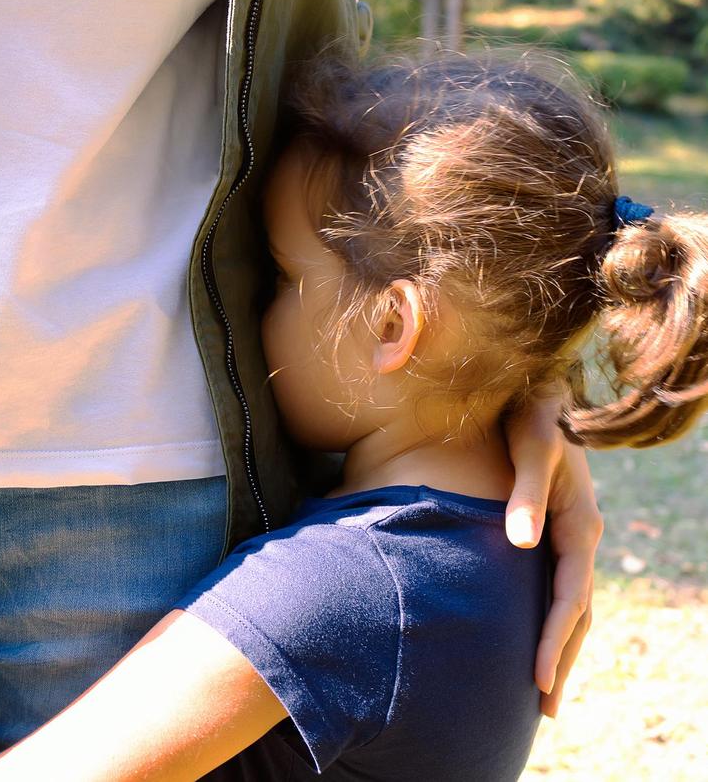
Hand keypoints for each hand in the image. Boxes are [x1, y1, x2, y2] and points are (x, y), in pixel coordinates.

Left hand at [503, 386, 603, 717]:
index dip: (552, 639)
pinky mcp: (551, 529)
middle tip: (545, 711)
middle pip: (576, 612)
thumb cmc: (530, 414)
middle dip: (561, 658)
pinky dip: (548, 617)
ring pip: (570, 603)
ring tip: (542, 690)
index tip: (535, 681)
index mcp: (579, 522)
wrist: (535, 389)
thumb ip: (526, 492)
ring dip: (558, 645)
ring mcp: (568, 535)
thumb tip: (520, 543)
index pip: (570, 596)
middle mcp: (580, 535)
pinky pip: (556, 585)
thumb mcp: (531, 444)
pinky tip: (531, 633)